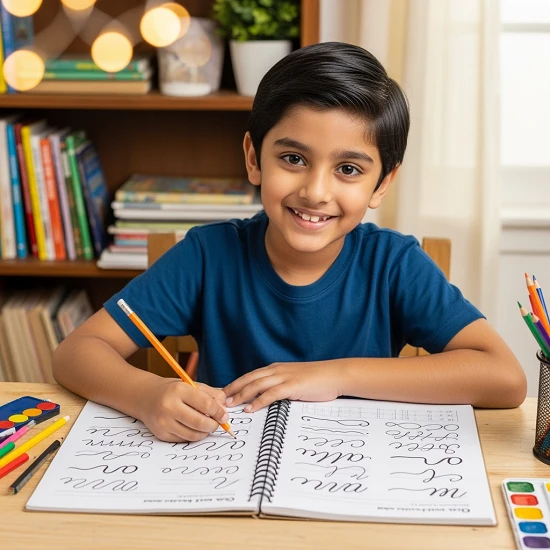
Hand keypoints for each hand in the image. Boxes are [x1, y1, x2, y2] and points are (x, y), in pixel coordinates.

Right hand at [139, 378, 228, 441]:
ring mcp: (163, 422)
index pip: (206, 404)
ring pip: (193, 434)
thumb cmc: (173, 390)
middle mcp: (169, 406)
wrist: (146, 397)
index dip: (219, 412)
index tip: (225, 416)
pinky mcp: (161, 434)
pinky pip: (184, 439)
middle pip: (200, 422)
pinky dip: (193, 435)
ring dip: (205, 432)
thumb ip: (211, 394)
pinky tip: (193, 428)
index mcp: (179, 390)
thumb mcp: (192, 385)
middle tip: (217, 423)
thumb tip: (224, 410)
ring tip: (206, 425)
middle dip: (213, 425)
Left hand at [223, 361, 342, 412]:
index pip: (250, 376)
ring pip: (256, 385)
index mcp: (275, 369)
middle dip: (232, 389)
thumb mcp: (294, 380)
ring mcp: (284, 377)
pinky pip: (271, 393)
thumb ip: (280, 386)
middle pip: (248, 378)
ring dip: (241, 395)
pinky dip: (258, 401)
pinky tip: (250, 408)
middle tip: (218, 399)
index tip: (223, 393)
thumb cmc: (316, 380)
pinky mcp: (292, 385)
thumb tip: (267, 398)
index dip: (236, 384)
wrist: (335, 374)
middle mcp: (276, 370)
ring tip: (229, 405)